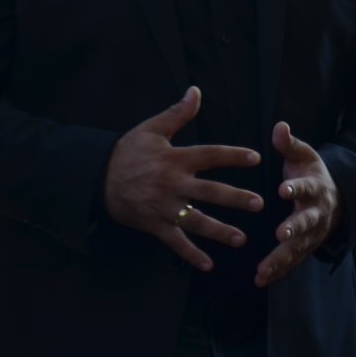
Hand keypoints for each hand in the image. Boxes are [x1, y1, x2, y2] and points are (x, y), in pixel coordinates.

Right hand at [102, 87, 263, 271]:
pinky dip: (191, 255)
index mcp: (175, 158)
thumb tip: (196, 91)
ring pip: (197, 221)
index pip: (210, 155)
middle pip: (210, 192)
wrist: (97, 176)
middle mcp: (173, 184)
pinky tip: (208, 265)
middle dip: (235, 198)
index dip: (233, 156)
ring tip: (241, 240)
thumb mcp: (151, 129)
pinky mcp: (155, 224)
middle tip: (258, 203)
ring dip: (220, 231)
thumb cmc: (127, 151)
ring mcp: (164, 207)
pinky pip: (175, 242)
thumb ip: (178, 113)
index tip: (256, 158)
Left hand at [255, 123, 340, 288]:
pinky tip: (260, 280)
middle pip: (306, 223)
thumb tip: (279, 126)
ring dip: (281, 259)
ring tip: (263, 270)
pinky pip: (293, 261)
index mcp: (315, 188)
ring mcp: (313, 234)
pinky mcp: (306, 248)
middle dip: (294, 229)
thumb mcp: (305, 155)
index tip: (283, 189)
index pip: (305, 187)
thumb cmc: (312, 173)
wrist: (337, 198)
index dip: (295, 188)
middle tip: (280, 235)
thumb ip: (290, 144)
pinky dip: (279, 271)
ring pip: (298, 248)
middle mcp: (316, 213)